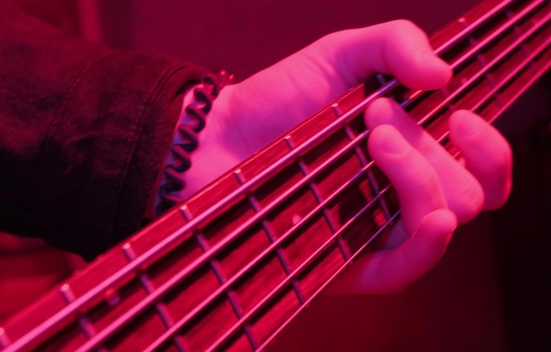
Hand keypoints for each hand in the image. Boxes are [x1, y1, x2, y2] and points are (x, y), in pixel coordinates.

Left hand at [182, 20, 511, 293]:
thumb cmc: (279, 98)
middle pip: (462, 194)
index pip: (481, 174)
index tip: (458, 116)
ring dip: (418, 174)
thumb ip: (395, 45)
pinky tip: (430, 218)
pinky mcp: (344, 262)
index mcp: (411, 155)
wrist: (220, 135)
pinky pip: (403, 270)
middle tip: (375, 115)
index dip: (489, 150)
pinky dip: (426, 245)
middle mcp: (399, 197)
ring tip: (371, 135)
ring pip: (439, 222)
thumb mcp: (340, 55)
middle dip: (427, 148)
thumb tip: (446, 75)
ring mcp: (373, 231)